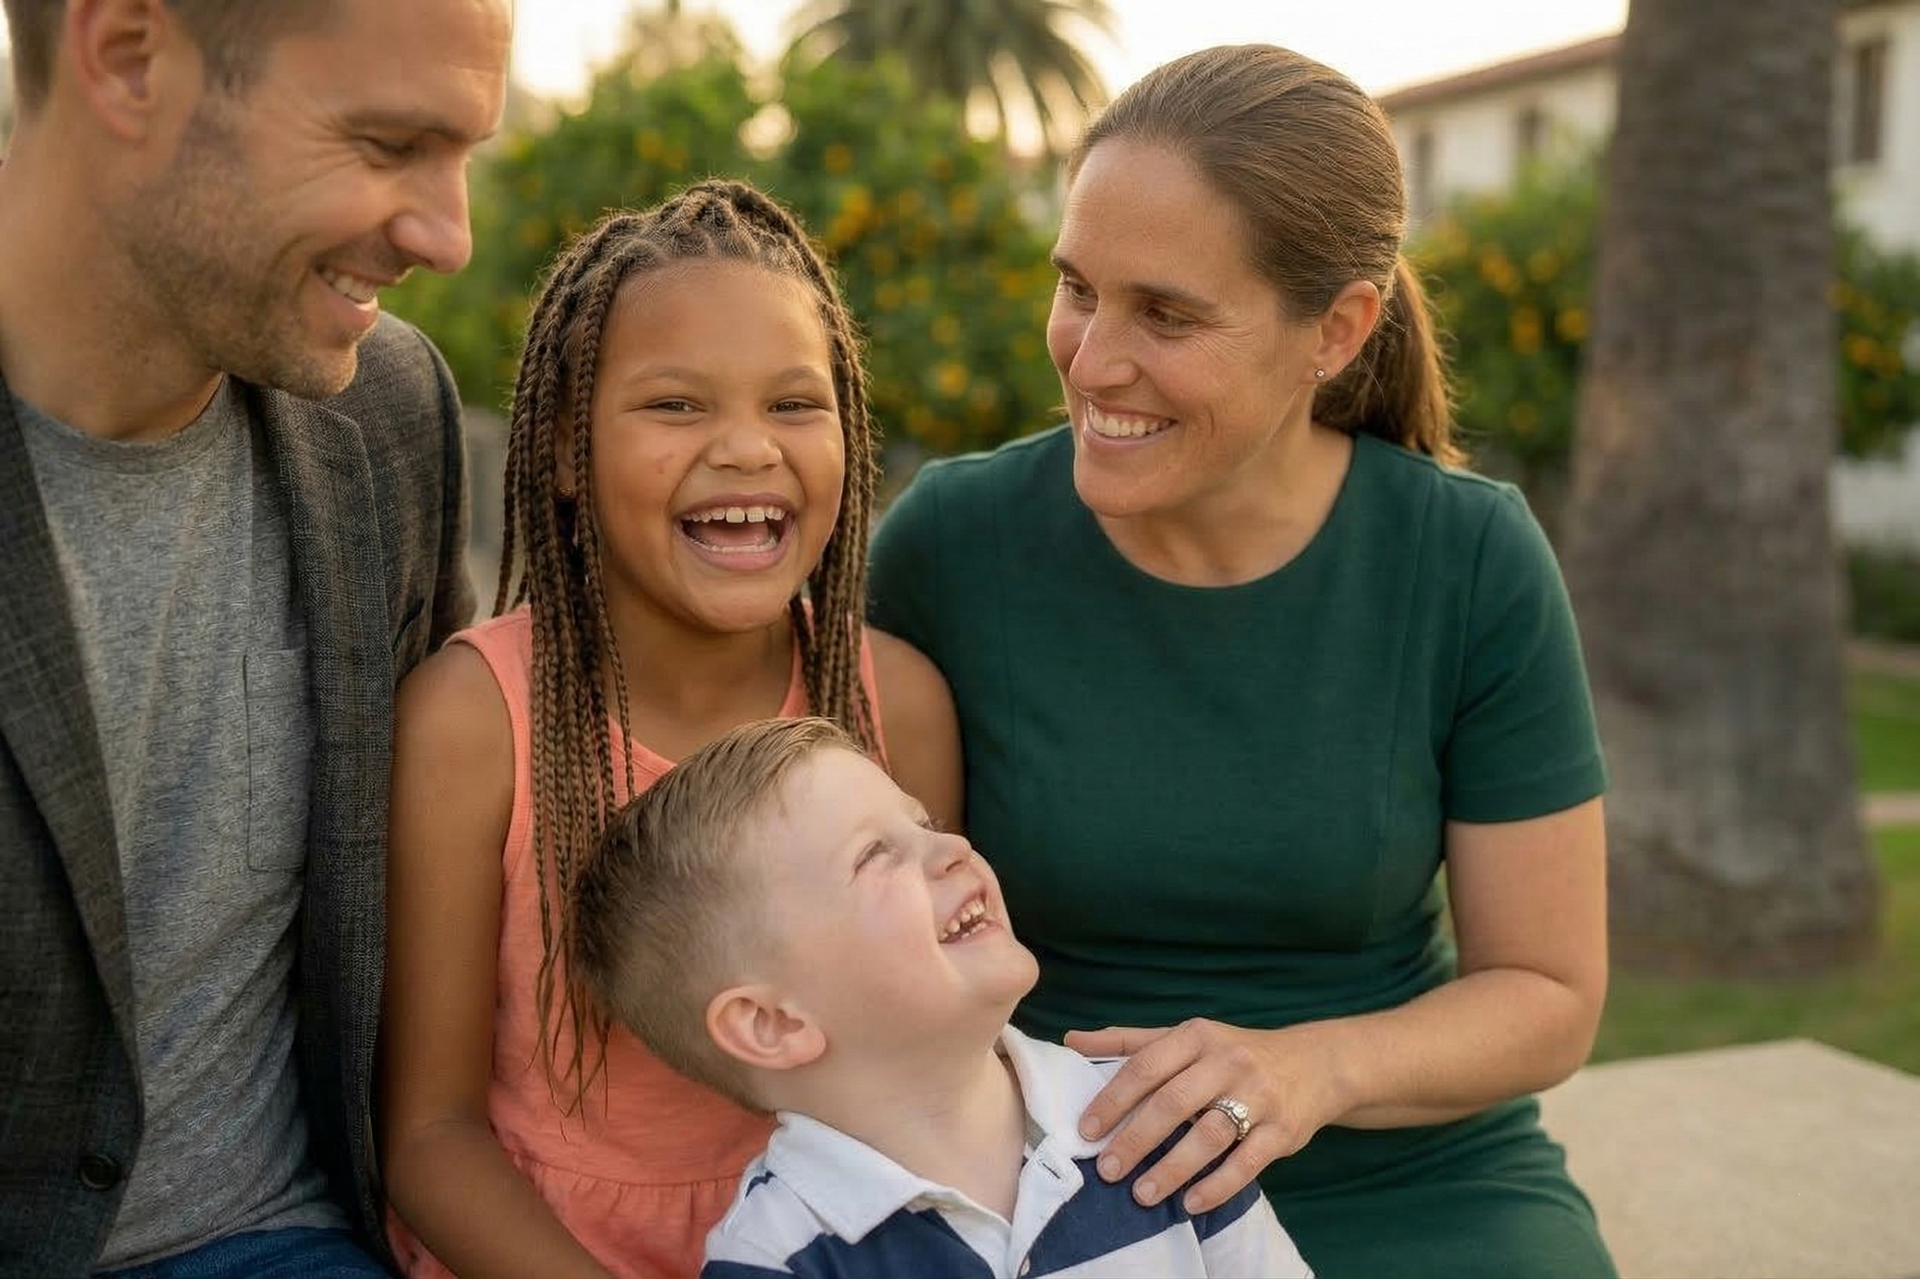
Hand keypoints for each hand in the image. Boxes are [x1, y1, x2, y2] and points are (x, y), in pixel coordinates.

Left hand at [1066, 1019, 1341, 1214]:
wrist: (1315, 1064)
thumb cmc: (1233, 1053)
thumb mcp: (1186, 1037)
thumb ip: (1129, 1041)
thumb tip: (1070, 1041)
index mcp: (1197, 1035)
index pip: (1146, 1065)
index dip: (1114, 1099)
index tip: (1086, 1130)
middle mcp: (1228, 1061)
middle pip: (1174, 1101)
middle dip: (1136, 1138)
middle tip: (1107, 1169)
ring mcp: (1259, 1095)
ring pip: (1210, 1134)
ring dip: (1172, 1168)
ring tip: (1142, 1195)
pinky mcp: (1282, 1130)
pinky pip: (1248, 1162)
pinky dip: (1218, 1185)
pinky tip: (1190, 1203)